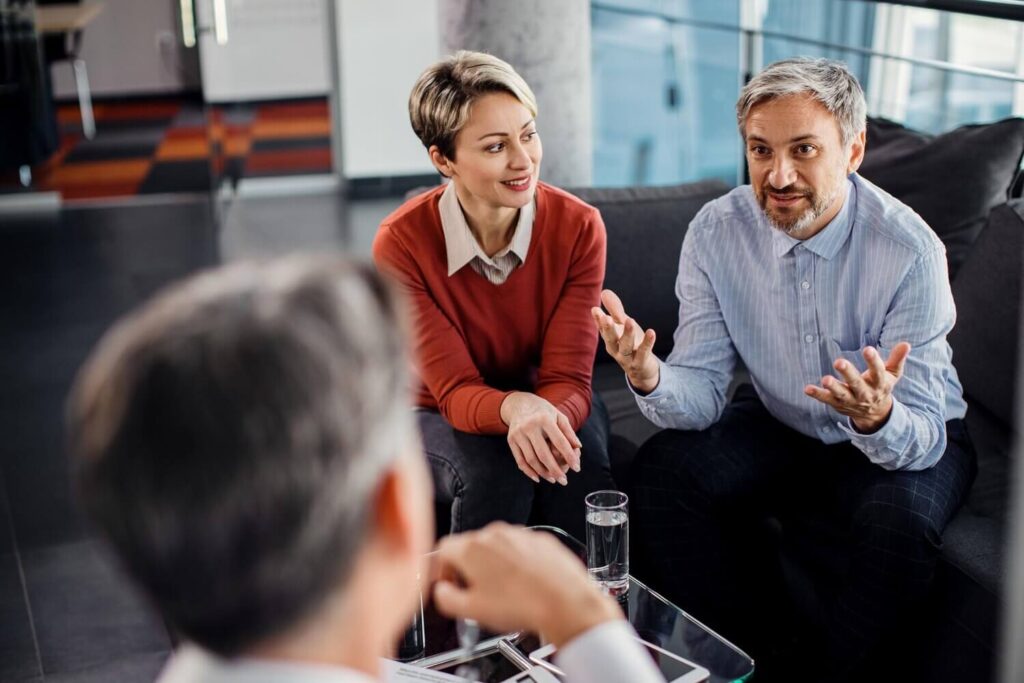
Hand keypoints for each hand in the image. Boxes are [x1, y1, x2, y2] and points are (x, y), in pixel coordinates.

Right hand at [432, 523, 622, 647]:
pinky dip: (517, 563)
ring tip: (502, 593)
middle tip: (473, 592)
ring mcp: (520, 534)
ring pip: (496, 547)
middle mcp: (495, 534)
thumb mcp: (471, 611)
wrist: (566, 602)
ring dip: (493, 565)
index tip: (447, 584)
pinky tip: (523, 586)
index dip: (441, 570)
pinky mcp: (541, 540)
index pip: (443, 549)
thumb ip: (445, 598)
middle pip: (469, 546)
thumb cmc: (522, 605)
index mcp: (471, 548)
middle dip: (467, 568)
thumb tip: (442, 591)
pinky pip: (520, 548)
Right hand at [500, 392, 580, 484]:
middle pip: (543, 454)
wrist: (518, 403)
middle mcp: (529, 426)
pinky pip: (520, 460)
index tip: (577, 468)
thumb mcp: (558, 416)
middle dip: (555, 470)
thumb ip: (568, 431)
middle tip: (564, 481)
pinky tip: (538, 478)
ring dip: (543, 473)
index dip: (569, 456)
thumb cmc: (543, 411)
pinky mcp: (511, 440)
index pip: (559, 441)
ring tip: (553, 479)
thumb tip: (578, 447)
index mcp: (544, 419)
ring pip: (531, 460)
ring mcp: (518, 434)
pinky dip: (528, 472)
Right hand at [591, 289, 658, 393]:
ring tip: (630, 320)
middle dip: (608, 328)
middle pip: (611, 339)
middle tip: (605, 317)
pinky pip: (644, 353)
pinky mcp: (640, 363)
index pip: (603, 329)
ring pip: (626, 346)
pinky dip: (647, 343)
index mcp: (610, 340)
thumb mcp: (623, 326)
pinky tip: (651, 332)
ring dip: (628, 334)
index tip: (595, 309)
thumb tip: (604, 292)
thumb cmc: (631, 344)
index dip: (598, 320)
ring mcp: (628, 358)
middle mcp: (616, 349)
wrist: (642, 371)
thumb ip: (614, 310)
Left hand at [804, 342, 910, 432]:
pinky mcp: (838, 404)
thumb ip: (897, 359)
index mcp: (880, 384)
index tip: (868, 349)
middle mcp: (866, 394)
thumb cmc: (881, 386)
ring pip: (842, 394)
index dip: (874, 361)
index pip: (878, 372)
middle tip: (839, 361)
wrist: (875, 413)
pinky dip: (817, 394)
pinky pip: (827, 400)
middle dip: (848, 374)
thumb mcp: (892, 374)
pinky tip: (807, 388)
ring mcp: (851, 400)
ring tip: (825, 379)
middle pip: (857, 384)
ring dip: (833, 387)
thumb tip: (906, 343)